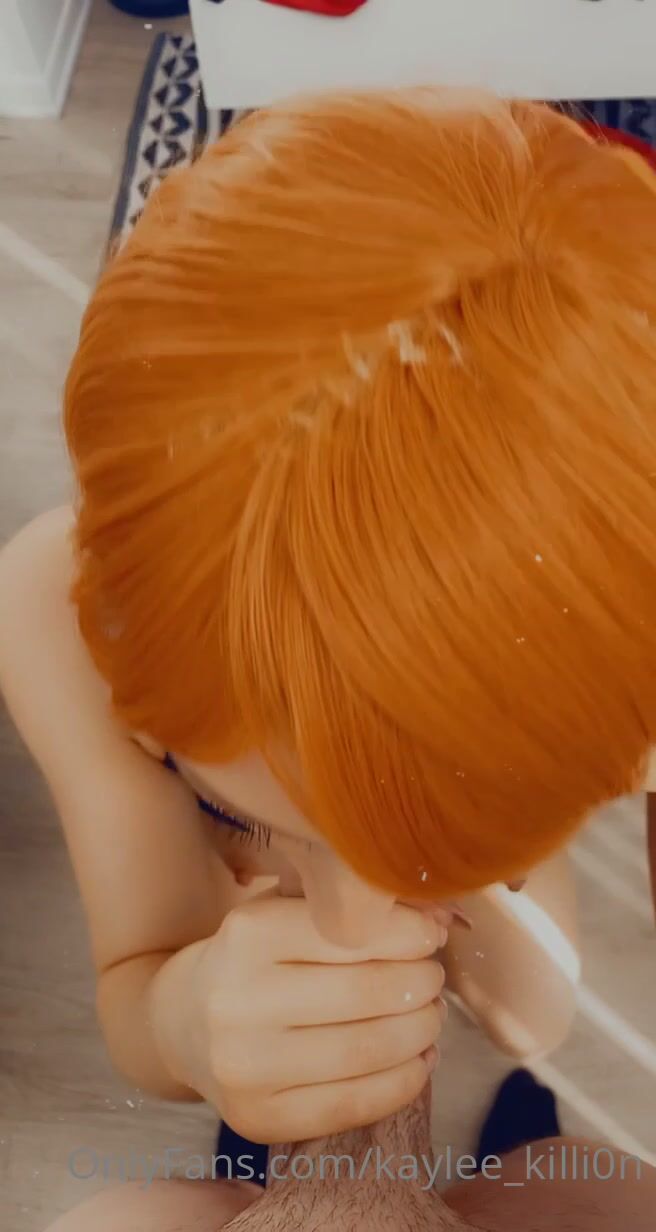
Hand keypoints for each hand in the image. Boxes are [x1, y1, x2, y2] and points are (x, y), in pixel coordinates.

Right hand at [177, 891, 447, 1142]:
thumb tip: (443, 918)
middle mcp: (238, 1000)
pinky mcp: (259, 1118)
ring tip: (429, 1017)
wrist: (183, 1023)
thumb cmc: (254, 957)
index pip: (354, 932)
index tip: (432, 935)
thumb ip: (355, 910)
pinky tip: (417, 1060)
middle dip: (421, 985)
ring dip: (420, 1032)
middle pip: (368, 994)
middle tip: (433, 979)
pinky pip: (355, 1104)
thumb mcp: (286, 911)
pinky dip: (404, 1081)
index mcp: (248, 933)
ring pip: (368, 1051)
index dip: (410, 934)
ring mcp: (244, 1067)